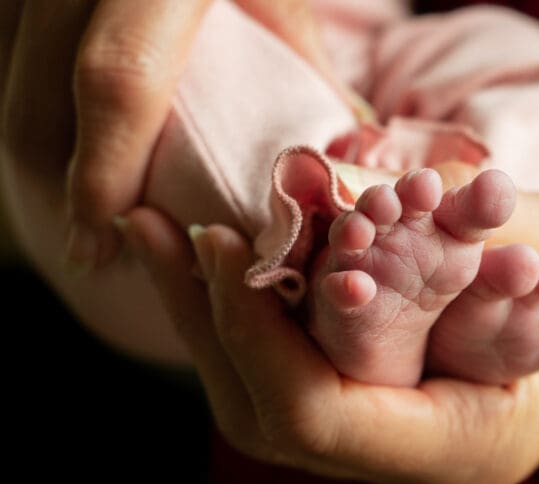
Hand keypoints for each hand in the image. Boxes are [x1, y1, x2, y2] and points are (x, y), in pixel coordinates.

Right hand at [0, 0, 333, 272]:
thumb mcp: (284, 3)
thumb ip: (305, 74)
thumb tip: (344, 168)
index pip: (119, 79)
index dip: (105, 170)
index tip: (103, 237)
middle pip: (46, 85)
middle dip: (58, 178)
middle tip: (90, 245)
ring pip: (11, 70)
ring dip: (36, 144)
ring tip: (76, 206)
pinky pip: (3, 44)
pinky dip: (22, 97)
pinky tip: (55, 140)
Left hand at [117, 184, 538, 483]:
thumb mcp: (530, 241)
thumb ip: (423, 229)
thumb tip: (303, 187)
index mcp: (465, 449)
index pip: (316, 418)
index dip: (250, 330)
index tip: (215, 240)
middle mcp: (424, 470)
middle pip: (274, 423)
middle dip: (208, 323)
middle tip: (158, 228)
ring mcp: (408, 451)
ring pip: (277, 411)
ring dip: (221, 323)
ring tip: (176, 237)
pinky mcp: (399, 417)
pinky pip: (307, 385)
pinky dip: (265, 326)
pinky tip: (239, 265)